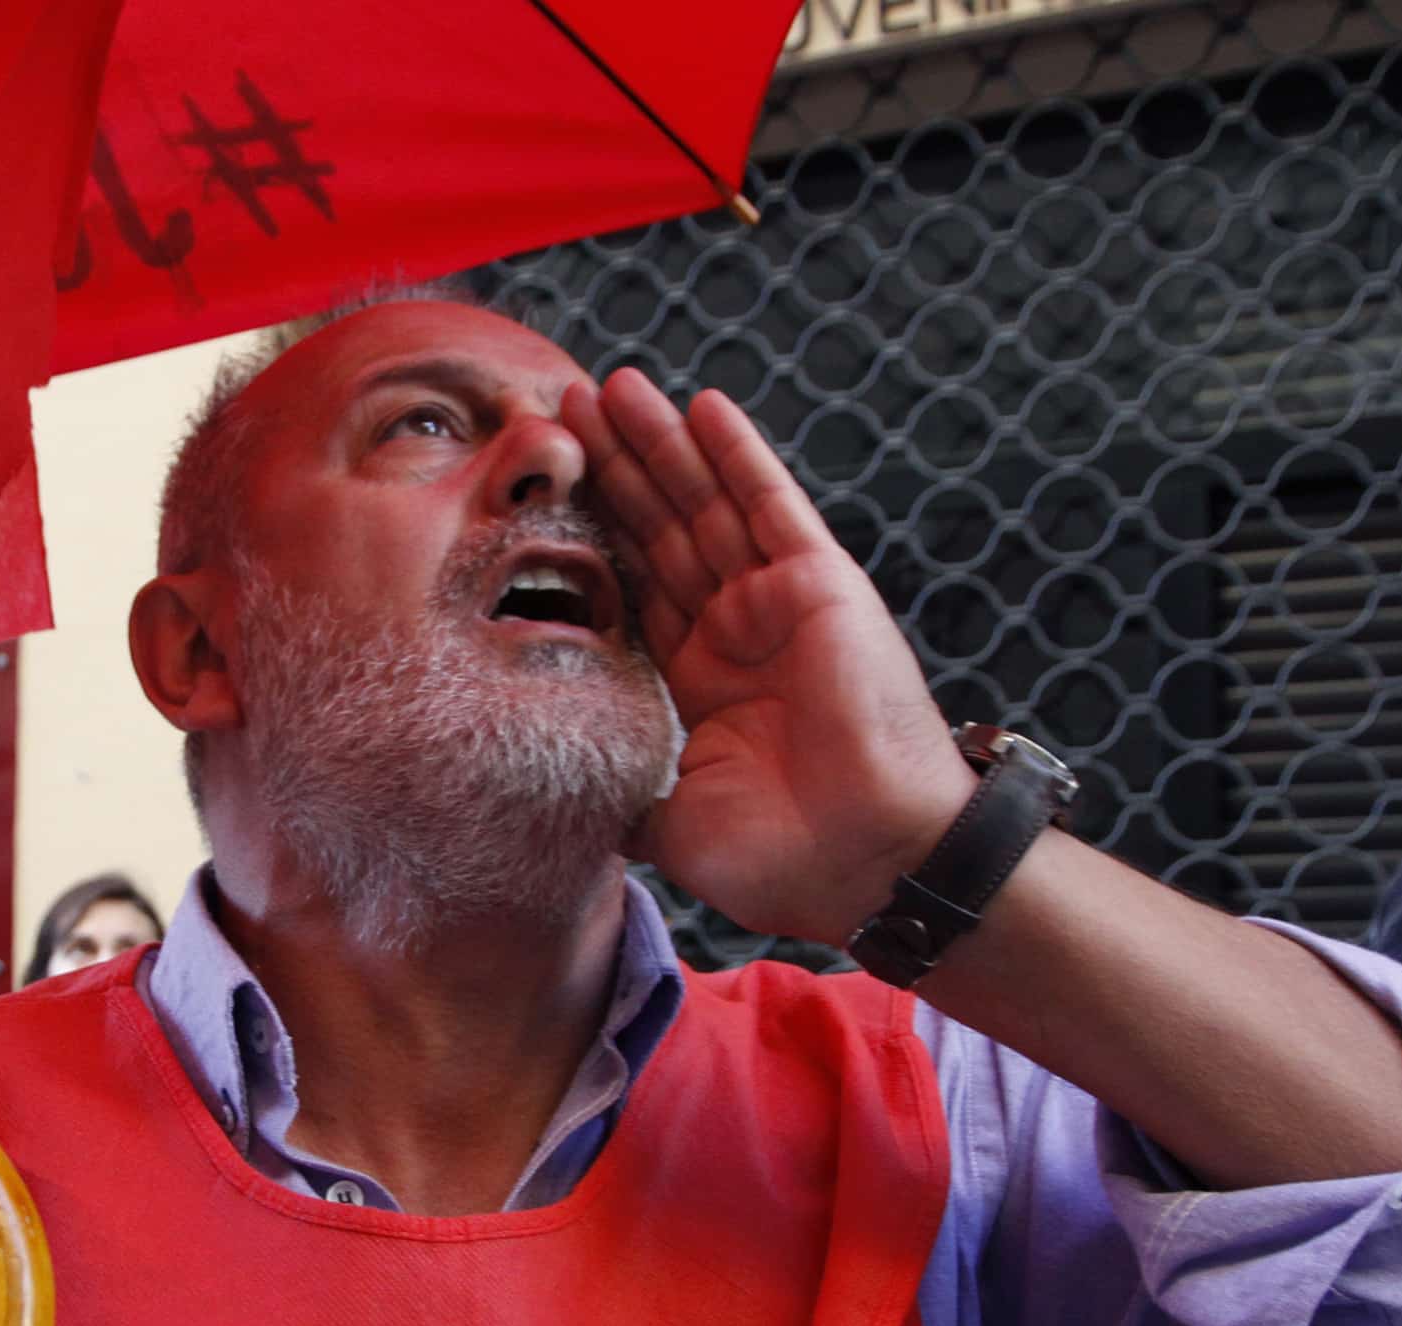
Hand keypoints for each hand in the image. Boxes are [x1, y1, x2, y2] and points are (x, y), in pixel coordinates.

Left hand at [564, 372, 976, 945]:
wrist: (864, 862)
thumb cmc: (778, 859)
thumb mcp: (664, 818)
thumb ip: (612, 781)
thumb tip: (539, 783)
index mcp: (695, 684)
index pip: (629, 589)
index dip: (586, 534)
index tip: (537, 488)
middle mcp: (733, 633)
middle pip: (658, 530)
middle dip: (612, 467)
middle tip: (558, 402)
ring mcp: (777, 603)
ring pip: (704, 504)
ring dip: (660, 443)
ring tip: (609, 386)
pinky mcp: (819, 585)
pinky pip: (770, 505)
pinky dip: (736, 454)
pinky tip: (701, 406)